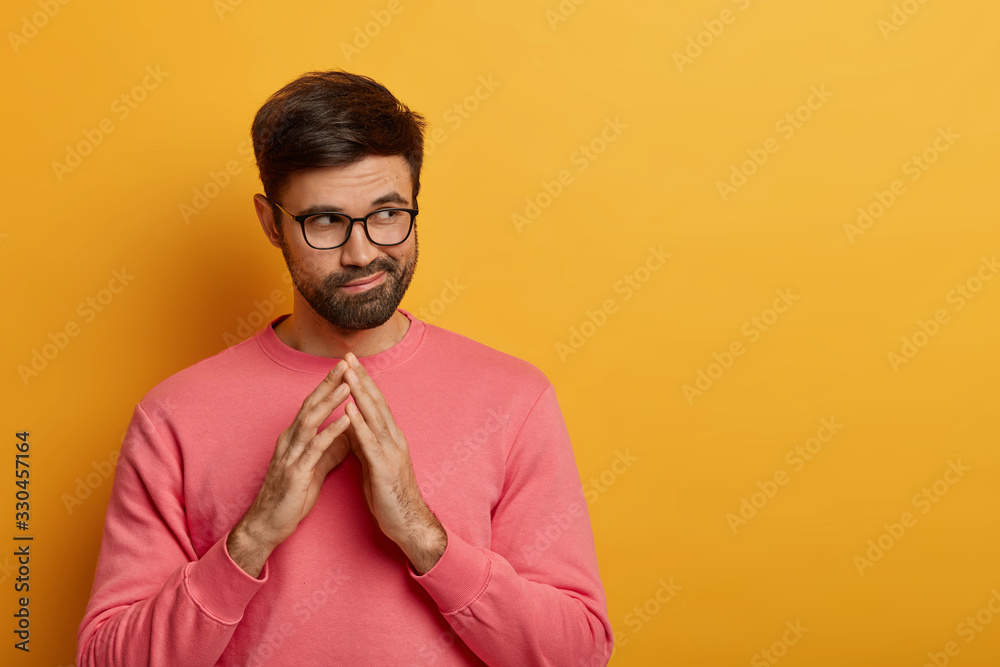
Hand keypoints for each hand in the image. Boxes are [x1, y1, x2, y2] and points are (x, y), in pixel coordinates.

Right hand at [228, 361, 352, 576]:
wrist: (269, 524)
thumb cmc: (292, 496)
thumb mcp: (315, 468)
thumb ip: (329, 450)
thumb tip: (348, 437)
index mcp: (294, 438)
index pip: (313, 405)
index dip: (328, 385)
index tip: (346, 368)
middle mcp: (290, 440)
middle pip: (311, 405)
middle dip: (329, 383)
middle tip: (346, 363)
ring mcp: (291, 454)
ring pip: (311, 421)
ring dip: (330, 402)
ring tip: (348, 385)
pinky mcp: (296, 471)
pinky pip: (315, 447)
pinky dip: (331, 431)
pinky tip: (346, 420)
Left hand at [341, 352, 446, 573]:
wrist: (409, 523)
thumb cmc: (390, 495)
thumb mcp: (374, 463)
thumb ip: (364, 442)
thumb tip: (351, 424)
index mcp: (390, 437)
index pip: (375, 404)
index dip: (363, 382)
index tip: (350, 363)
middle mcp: (394, 439)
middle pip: (376, 403)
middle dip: (361, 378)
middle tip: (348, 357)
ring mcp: (391, 452)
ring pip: (374, 417)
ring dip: (360, 393)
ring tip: (348, 374)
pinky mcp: (385, 468)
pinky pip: (369, 443)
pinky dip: (359, 424)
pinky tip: (349, 410)